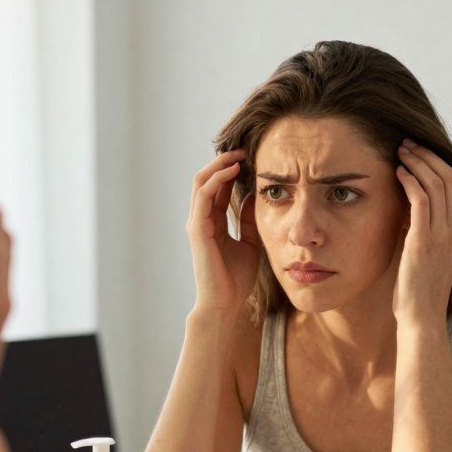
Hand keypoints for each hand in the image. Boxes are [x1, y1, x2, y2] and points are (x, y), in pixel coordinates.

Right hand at [186, 149, 261, 316]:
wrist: (226, 303)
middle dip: (224, 160)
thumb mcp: (251, 242)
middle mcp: (201, 218)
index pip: (218, 187)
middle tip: (245, 148)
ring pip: (201, 181)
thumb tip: (254, 196)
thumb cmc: (236, 279)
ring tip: (239, 154)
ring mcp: (197, 222)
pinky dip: (216, 179)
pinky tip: (233, 170)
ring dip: (219, 164)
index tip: (251, 157)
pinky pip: (203, 195)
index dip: (231, 170)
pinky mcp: (197, 228)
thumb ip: (249, 220)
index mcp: (212, 221)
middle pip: (206, 178)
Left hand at [393, 139, 451, 326]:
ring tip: (399, 152)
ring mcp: (444, 234)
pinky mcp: (425, 241)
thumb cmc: (417, 288)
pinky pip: (421, 200)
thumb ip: (423, 228)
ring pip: (436, 184)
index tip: (418, 151)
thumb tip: (409, 205)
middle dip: (427, 156)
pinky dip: (410, 181)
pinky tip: (397, 173)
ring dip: (416, 162)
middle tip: (407, 144)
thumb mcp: (425, 251)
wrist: (420, 316)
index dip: (437, 162)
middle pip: (449, 177)